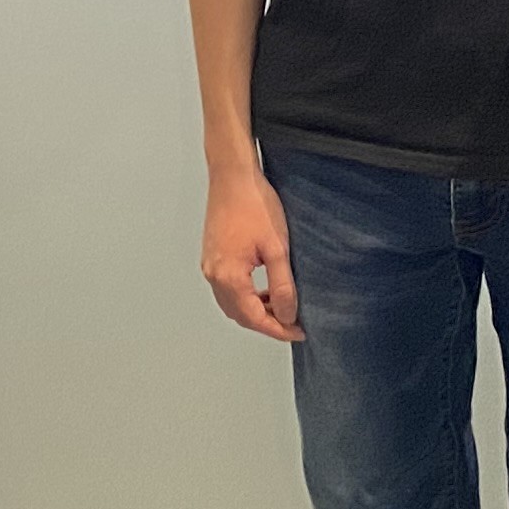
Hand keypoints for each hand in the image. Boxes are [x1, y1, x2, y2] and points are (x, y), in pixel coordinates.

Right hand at [201, 161, 302, 342]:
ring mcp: (209, 265)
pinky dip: (245, 296)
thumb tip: (287, 314)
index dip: (278, 329)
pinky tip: (263, 287)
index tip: (298, 331)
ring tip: (280, 305)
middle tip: (292, 322)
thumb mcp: (277, 249)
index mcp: (228, 276)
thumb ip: (282, 286)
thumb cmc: (253, 204)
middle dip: (266, 323)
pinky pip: (227, 288)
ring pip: (232, 304)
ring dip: (255, 310)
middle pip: (240, 315)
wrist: (232, 176)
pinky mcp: (211, 256)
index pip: (254, 318)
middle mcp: (213, 275)